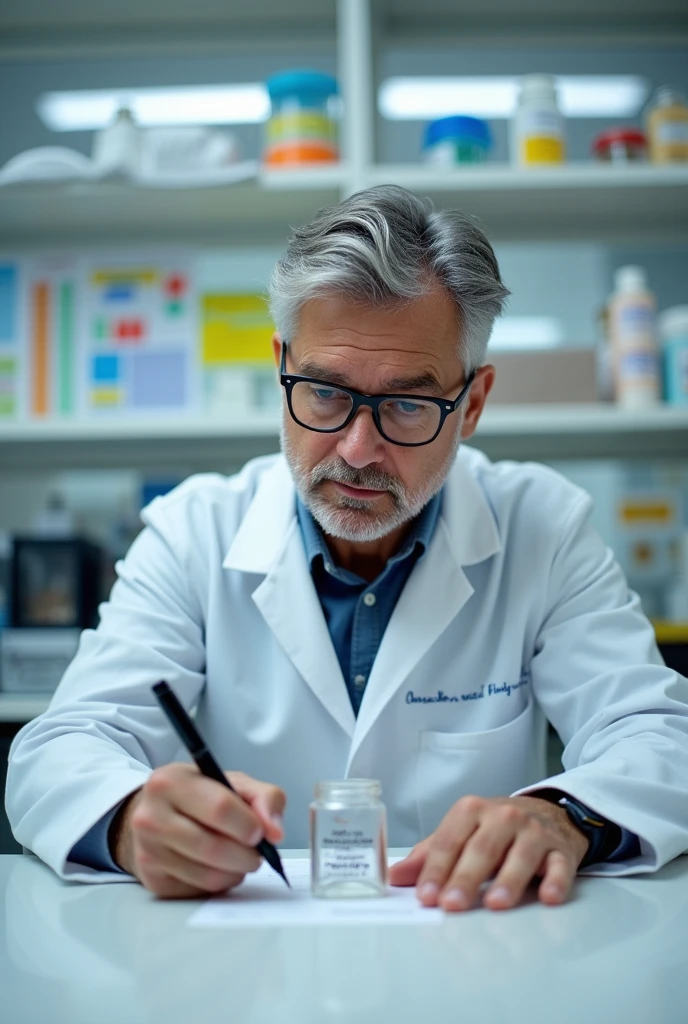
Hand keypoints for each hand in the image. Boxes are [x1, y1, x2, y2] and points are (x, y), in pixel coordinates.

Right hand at [110, 764, 285, 897]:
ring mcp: (148, 852)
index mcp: (171, 782)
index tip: (260, 831)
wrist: (155, 814)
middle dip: (247, 855)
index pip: (220, 809)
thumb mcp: (233, 782)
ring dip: (236, 872)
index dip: (248, 825)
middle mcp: (151, 816)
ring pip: (208, 875)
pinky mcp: (153, 881)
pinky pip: (199, 891)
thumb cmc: (199, 796)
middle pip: (214, 848)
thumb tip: (275, 831)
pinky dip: (219, 883)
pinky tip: (218, 867)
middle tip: (256, 851)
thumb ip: (264, 797)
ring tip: (239, 858)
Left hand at [388, 794, 588, 911]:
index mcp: (471, 811)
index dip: (436, 869)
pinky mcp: (560, 850)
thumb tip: (394, 877)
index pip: (449, 841)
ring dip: (508, 880)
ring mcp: (534, 832)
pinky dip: (556, 881)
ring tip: (495, 904)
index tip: (426, 895)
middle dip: (465, 878)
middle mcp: (503, 817)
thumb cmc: (493, 829)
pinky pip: (560, 865)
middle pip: (482, 848)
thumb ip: (428, 856)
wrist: (545, 813)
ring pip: (521, 855)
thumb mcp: (459, 834)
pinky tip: (548, 897)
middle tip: (452, 904)